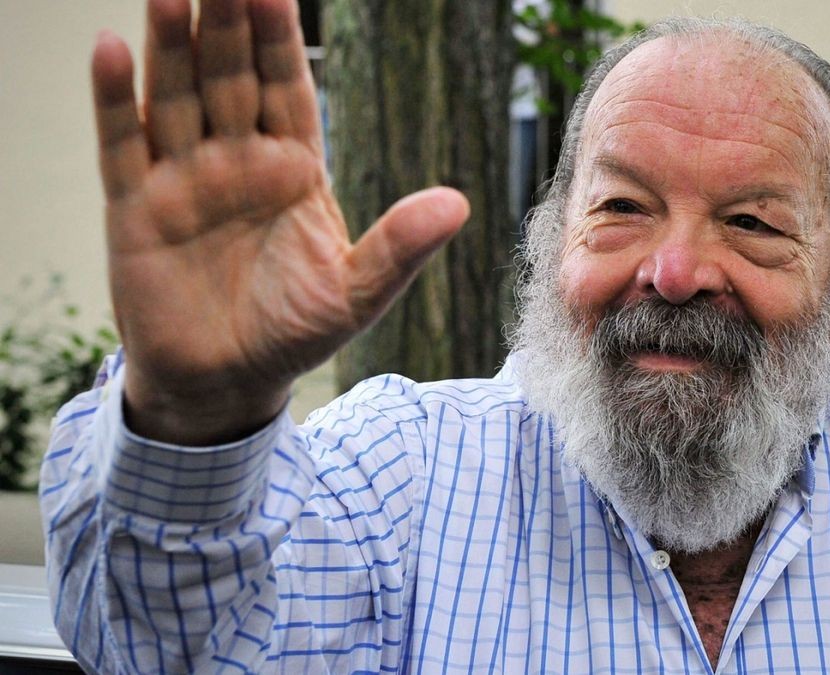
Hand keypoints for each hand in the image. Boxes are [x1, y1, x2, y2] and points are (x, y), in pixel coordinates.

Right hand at [92, 0, 468, 443]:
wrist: (226, 381)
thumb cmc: (294, 332)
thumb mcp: (356, 294)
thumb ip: (400, 248)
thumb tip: (458, 205)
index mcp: (293, 169)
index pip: (287, 88)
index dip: (280, 40)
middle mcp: (236, 159)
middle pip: (229, 75)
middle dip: (227, 22)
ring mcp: (183, 178)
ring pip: (176, 94)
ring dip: (171, 43)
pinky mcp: (134, 208)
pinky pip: (122, 144)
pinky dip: (115, 99)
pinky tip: (112, 48)